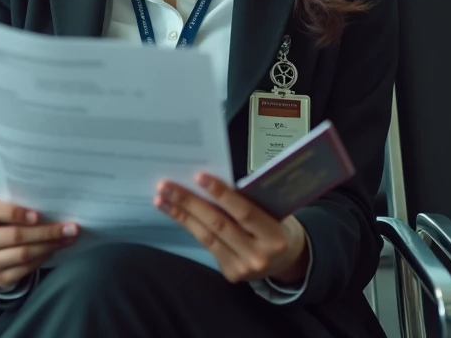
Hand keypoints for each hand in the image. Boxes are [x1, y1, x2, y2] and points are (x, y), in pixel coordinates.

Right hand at [0, 197, 78, 288]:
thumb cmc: (2, 222)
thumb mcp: (3, 210)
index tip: (38, 215)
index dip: (14, 212)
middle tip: (70, 228)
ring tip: (67, 239)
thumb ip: (19, 205)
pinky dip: (43, 258)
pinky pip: (25, 269)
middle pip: (14, 236)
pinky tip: (54, 250)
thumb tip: (52, 204)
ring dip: (49, 246)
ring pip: (23, 254)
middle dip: (46, 232)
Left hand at [155, 173, 308, 285]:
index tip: (199, 177)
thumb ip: (251, 200)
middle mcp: (257, 255)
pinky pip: (207, 245)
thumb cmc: (280, 226)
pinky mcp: (230, 273)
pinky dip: (191, 227)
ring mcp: (242, 268)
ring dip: (181, 215)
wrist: (288, 260)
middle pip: (218, 224)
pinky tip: (176, 214)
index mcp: (274, 236)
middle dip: (189, 203)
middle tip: (166, 185)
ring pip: (206, 236)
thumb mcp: (275, 211)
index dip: (221, 194)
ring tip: (161, 199)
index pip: (244, 212)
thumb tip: (214, 181)